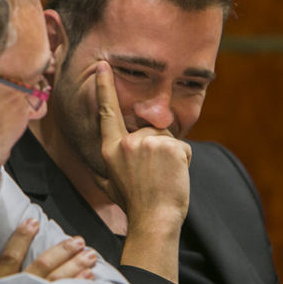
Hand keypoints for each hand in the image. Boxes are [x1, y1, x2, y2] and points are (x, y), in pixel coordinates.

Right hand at [0, 218, 96, 283]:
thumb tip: (13, 250)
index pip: (9, 258)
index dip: (20, 238)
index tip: (32, 222)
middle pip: (41, 267)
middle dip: (61, 251)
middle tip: (77, 240)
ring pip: (57, 281)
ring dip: (75, 265)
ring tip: (89, 255)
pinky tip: (89, 276)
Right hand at [94, 61, 189, 281]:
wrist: (154, 219)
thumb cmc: (134, 204)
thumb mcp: (110, 184)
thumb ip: (107, 166)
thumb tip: (99, 164)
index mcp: (110, 149)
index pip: (107, 112)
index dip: (105, 88)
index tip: (104, 65)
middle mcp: (126, 142)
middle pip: (149, 129)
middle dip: (158, 148)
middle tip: (155, 175)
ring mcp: (147, 143)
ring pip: (166, 138)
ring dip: (171, 156)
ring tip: (163, 177)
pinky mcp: (168, 147)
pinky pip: (181, 147)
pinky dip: (183, 161)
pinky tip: (174, 175)